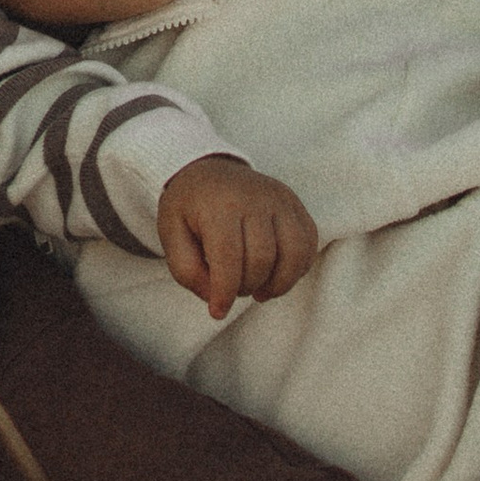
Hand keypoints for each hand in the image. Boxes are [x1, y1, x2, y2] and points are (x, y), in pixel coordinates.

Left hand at [157, 154, 317, 319]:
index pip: (229, 259)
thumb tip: (216, 296)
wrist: (208, 169)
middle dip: (247, 287)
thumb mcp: (170, 234)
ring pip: (294, 253)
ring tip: (259, 289)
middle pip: (262, 259)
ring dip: (278, 283)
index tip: (218, 311)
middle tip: (234, 289)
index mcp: (219, 206)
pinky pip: (309, 242)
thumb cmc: (188, 207)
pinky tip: (277, 273)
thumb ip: (186, 270)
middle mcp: (254, 198)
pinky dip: (298, 268)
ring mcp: (279, 198)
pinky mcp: (294, 203)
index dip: (225, 293)